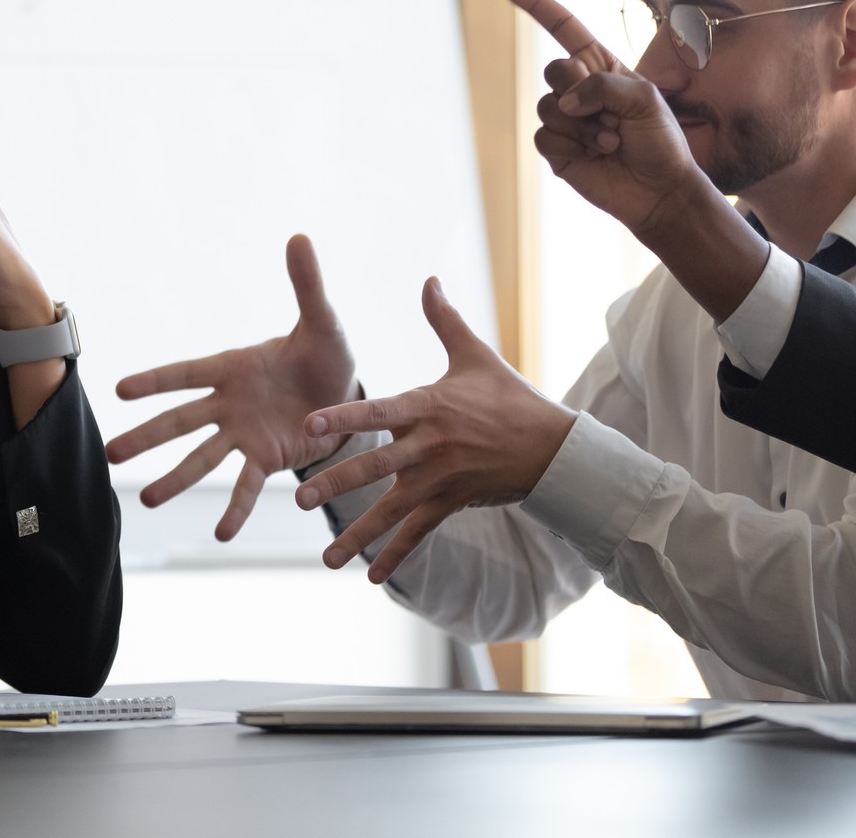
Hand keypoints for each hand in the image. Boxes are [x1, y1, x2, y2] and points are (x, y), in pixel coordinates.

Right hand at [106, 236, 353, 540]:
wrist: (350, 396)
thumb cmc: (328, 353)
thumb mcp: (323, 321)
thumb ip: (306, 285)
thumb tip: (299, 237)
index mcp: (234, 367)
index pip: (187, 374)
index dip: (155, 382)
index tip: (119, 390)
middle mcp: (230, 404)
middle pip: (180, 422)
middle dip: (146, 438)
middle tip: (110, 456)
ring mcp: (244, 435)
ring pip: (202, 459)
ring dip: (175, 479)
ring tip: (147, 501)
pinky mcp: (267, 459)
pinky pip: (246, 486)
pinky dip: (236, 508)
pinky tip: (222, 534)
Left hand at [294, 277, 573, 583]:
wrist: (555, 447)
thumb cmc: (509, 397)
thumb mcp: (476, 356)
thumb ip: (444, 320)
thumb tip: (428, 279)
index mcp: (428, 407)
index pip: (378, 412)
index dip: (344, 418)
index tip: (309, 426)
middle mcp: (430, 446)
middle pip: (377, 466)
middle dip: (337, 483)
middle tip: (300, 498)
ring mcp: (441, 479)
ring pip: (392, 509)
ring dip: (358, 534)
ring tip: (326, 557)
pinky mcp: (453, 503)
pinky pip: (419, 533)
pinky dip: (396, 554)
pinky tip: (370, 575)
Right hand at [507, 0, 705, 234]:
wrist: (659, 190)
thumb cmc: (661, 141)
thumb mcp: (646, 99)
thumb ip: (602, 86)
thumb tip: (564, 103)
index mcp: (602, 68)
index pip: (564, 30)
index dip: (538, 7)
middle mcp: (579, 90)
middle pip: (553, 70)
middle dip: (578, 89)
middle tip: (609, 113)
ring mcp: (565, 119)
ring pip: (546, 107)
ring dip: (582, 126)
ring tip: (610, 141)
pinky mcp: (556, 148)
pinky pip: (543, 136)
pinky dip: (570, 145)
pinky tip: (595, 155)